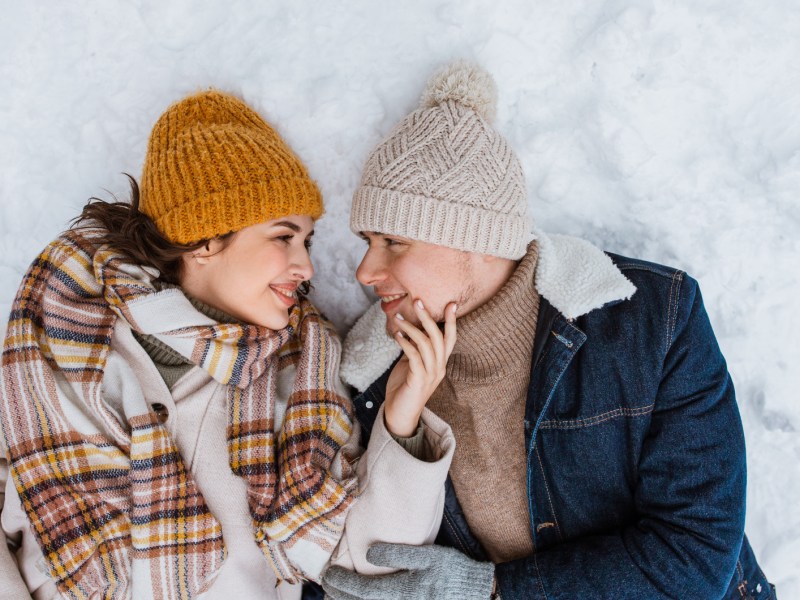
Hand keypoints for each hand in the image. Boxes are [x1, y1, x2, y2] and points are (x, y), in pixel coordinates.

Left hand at [322, 543, 494, 599]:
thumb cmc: (454, 571)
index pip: (361, 592)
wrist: (477, 594)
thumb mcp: (429, 556)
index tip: (328, 574)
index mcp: (400, 593)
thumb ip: (398, 554)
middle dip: (340, 596)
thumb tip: (369, 554)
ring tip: (337, 595)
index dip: (341, 584)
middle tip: (327, 583)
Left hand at [383, 300, 456, 436]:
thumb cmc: (403, 389)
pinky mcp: (418, 381)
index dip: (451, 322)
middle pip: (439, 338)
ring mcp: (430, 375)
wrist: (399, 416)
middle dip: (429, 318)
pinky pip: (414, 356)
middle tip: (418, 301)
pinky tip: (396, 336)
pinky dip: (405, 343)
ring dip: (411, 328)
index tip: (451, 304)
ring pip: (426, 344)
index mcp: (440, 364)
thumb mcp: (410, 365)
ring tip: (397, 318)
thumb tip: (410, 332)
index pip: (450, 339)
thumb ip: (414, 350)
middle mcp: (439, 368)